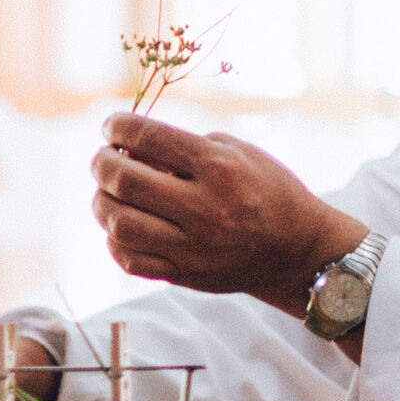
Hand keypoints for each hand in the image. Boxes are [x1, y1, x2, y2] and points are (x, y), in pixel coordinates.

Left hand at [93, 113, 368, 313]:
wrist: (298, 250)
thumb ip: (187, 146)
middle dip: (101, 163)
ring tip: (109, 194)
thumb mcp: (240, 153)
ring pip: (119, 223)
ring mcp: (194, 246)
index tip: (111, 127)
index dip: (117, 126)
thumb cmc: (268, 192)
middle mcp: (204, 207)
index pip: (147, 136)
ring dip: (102, 203)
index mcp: (219, 168)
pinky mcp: (187, 274)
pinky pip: (130, 260)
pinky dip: (115, 241)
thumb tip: (131, 147)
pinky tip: (122, 227)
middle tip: (103, 160)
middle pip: (123, 180)